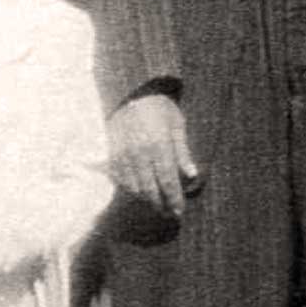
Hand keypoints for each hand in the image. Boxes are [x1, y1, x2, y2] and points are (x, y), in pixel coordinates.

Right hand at [108, 94, 198, 218]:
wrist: (131, 93)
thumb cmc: (160, 108)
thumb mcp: (177, 125)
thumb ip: (183, 152)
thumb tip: (193, 176)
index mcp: (159, 144)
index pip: (168, 181)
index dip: (174, 199)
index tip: (180, 212)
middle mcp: (139, 153)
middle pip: (150, 190)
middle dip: (161, 205)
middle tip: (170, 213)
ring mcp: (123, 155)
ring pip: (135, 189)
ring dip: (147, 200)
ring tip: (158, 204)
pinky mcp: (112, 156)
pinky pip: (121, 181)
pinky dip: (132, 190)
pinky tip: (141, 192)